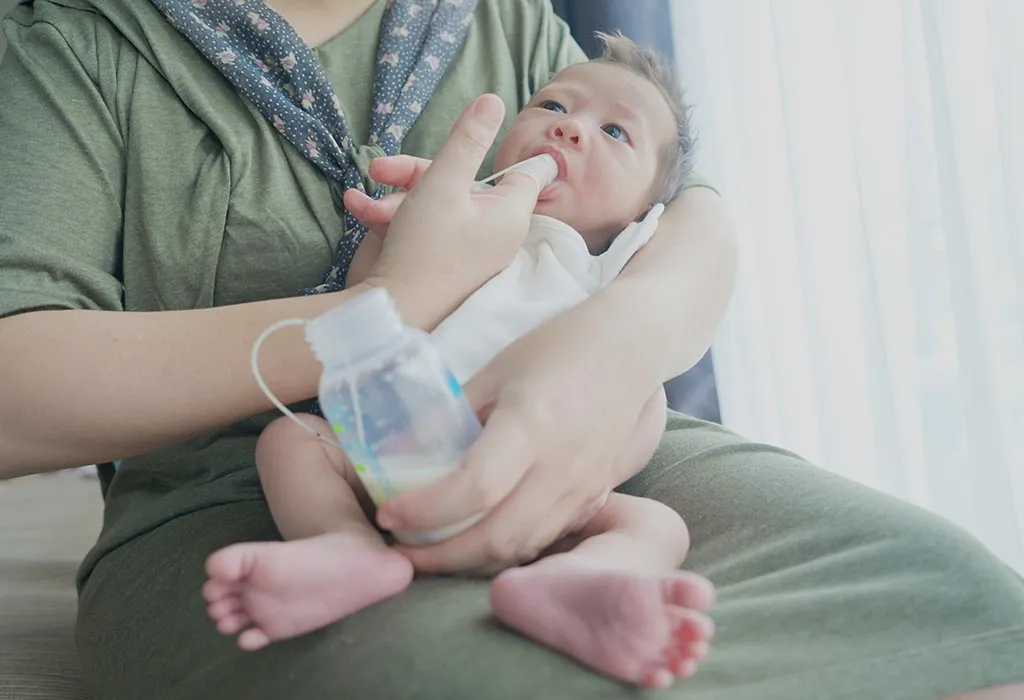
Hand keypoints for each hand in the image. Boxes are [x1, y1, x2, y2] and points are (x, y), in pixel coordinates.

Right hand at [348, 94, 541, 328]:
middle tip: (380, 170)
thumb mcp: (442, 182)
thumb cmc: (425, 249)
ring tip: (360, 203)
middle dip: (416, 174)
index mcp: (508, 215)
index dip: (506, 154)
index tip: (501, 137)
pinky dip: (393, 219)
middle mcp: (494, 234)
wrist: (393, 315)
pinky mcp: (442, 266)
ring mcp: (468, 252)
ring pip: (436, 205)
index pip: (522, 174)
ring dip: (394, 198)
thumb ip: (466, 139)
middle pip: (462, 183)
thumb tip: (493, 100)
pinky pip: (424, 230)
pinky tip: (360, 213)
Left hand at [375, 301, 659, 574]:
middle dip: (441, 557)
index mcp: (531, 425)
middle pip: (497, 536)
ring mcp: (583, 487)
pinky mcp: (594, 497)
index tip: (388, 514)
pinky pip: (544, 539)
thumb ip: (451, 414)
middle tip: (402, 551)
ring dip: (471, 561)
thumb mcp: (496, 371)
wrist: (631, 348)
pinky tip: (477, 540)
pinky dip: (505, 549)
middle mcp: (560, 466)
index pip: (475, 488)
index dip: (425, 510)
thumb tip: (398, 452)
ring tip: (432, 551)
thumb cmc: (559, 348)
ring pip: (522, 547)